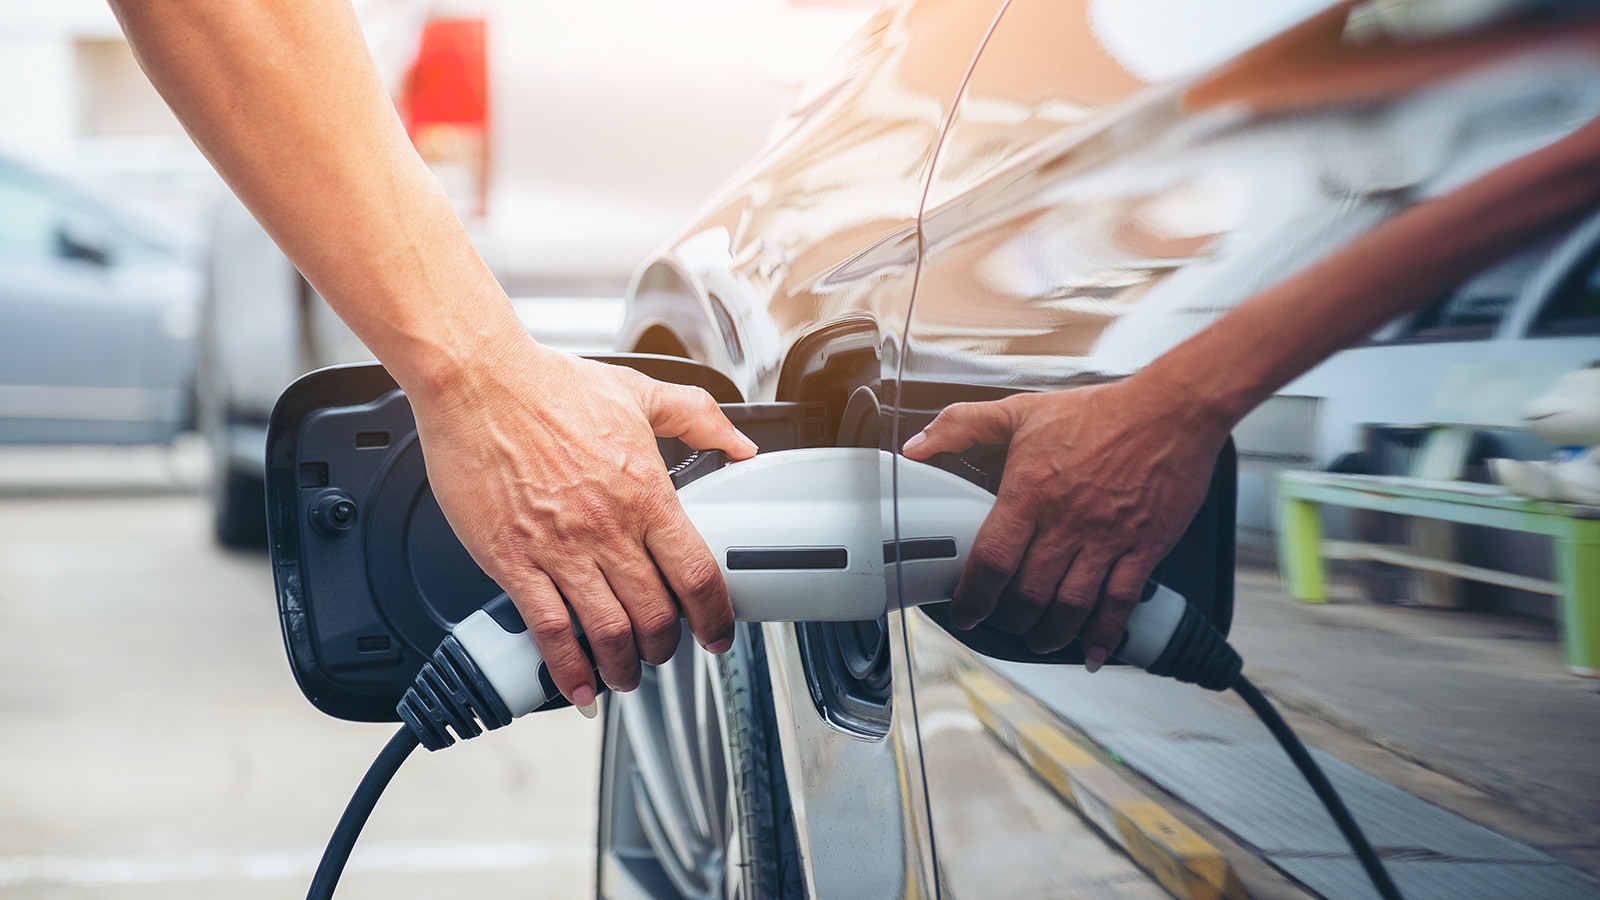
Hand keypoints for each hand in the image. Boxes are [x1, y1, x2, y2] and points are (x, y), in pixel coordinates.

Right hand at [410, 339, 757, 708]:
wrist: (478, 381)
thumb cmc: (548, 385)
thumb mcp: (639, 392)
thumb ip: (699, 417)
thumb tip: (740, 444)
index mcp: (646, 492)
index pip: (698, 574)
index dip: (715, 617)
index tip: (716, 634)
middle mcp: (608, 528)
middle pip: (656, 615)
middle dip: (665, 649)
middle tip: (661, 654)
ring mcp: (559, 549)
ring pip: (608, 633)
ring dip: (622, 667)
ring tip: (623, 675)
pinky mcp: (512, 560)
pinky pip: (548, 630)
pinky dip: (567, 669)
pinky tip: (576, 685)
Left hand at [902, 377, 1226, 668]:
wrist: (1170, 410)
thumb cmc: (1100, 412)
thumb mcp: (1021, 411)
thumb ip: (962, 425)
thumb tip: (917, 444)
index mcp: (1031, 493)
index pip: (992, 559)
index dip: (973, 596)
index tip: (966, 611)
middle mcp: (1067, 522)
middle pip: (1029, 593)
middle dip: (1012, 620)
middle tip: (1005, 623)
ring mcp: (1107, 539)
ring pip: (1071, 606)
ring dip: (1051, 633)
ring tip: (1040, 639)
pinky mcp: (1143, 548)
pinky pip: (1120, 602)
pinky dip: (1105, 634)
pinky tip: (1094, 652)